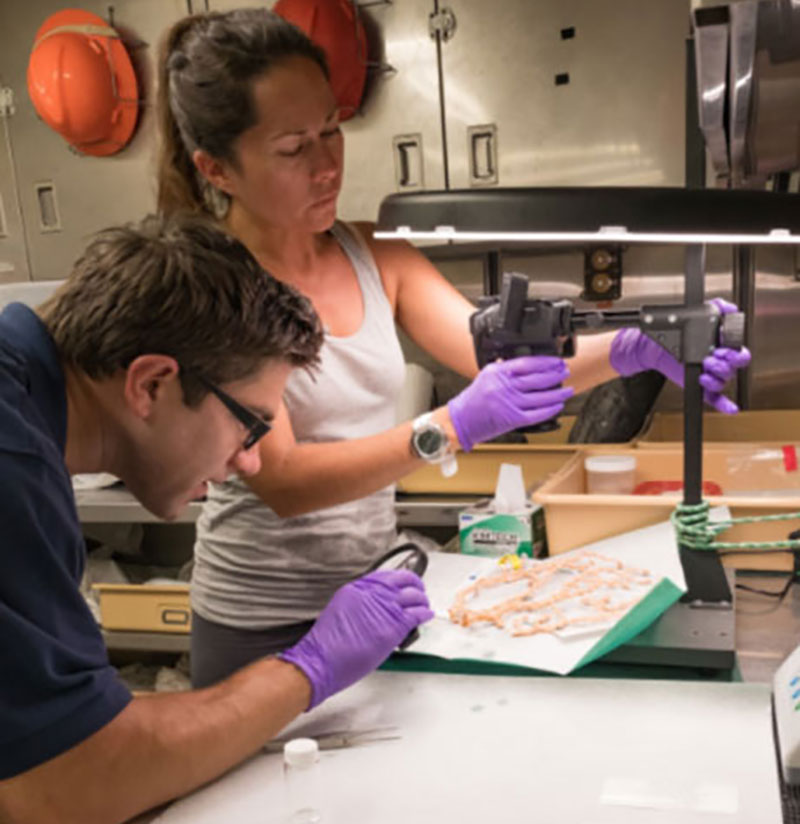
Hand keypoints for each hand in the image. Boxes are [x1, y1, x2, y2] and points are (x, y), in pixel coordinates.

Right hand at [279, 570, 432, 709]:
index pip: (386, 575)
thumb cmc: (327, 644)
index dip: (400, 579)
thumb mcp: (341, 610)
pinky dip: (425, 613)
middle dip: (415, 584)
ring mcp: (384, 608)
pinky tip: (426, 616)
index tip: (405, 583)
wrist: (320, 660)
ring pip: (414, 596)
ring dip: (422, 600)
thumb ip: (361, 604)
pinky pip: (417, 614)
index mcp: (357, 588)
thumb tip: (378, 608)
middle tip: (420, 591)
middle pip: (403, 579)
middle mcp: (372, 593)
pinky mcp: (393, 626)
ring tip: (425, 606)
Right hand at [447, 356, 573, 450]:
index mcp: (497, 372)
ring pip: (540, 397)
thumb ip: (503, 368)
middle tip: (564, 371)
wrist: (460, 421)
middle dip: (555, 374)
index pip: (527, 363)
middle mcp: (503, 386)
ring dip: (557, 393)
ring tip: (568, 389)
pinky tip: (558, 405)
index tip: (555, 361)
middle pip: (536, 379)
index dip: (545, 362)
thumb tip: (524, 363)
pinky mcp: (512, 419)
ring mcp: (508, 403)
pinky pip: (536, 414)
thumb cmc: (472, 401)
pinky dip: (549, 410)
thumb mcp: (485, 376)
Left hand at [609, 299, 750, 413]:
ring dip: (716, 377)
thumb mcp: (697, 316)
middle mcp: (719, 361)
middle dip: (726, 363)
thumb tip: (728, 308)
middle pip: (734, 367)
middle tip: (712, 357)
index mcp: (722, 346)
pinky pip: (715, 398)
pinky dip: (724, 405)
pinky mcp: (699, 385)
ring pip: (722, 381)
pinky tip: (731, 408)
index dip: (734, 351)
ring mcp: (709, 374)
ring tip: (704, 367)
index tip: (723, 346)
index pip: (739, 352)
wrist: (653, 346)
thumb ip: (716, 308)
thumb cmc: (675, 333)